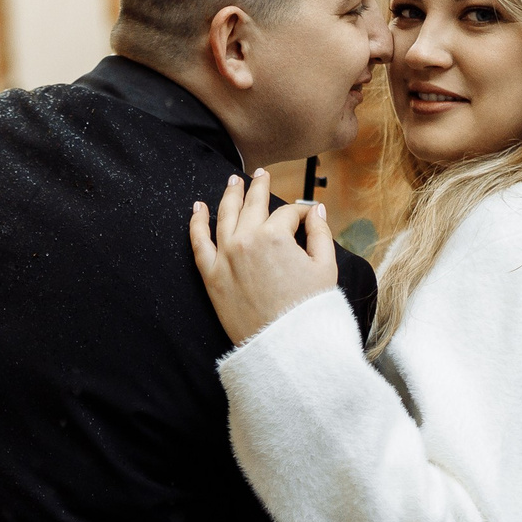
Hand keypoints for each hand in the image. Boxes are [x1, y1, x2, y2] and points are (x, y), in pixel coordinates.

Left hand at [188, 168, 339, 345]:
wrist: (284, 346)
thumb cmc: (309, 310)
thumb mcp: (326, 268)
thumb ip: (321, 234)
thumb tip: (316, 211)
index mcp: (276, 236)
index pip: (288, 214)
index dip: (301, 214)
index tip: (307, 218)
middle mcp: (246, 240)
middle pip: (253, 205)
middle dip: (259, 187)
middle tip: (260, 175)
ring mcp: (225, 257)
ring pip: (225, 215)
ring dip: (229, 195)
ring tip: (233, 181)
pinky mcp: (211, 276)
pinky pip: (198, 243)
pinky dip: (196, 223)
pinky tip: (197, 208)